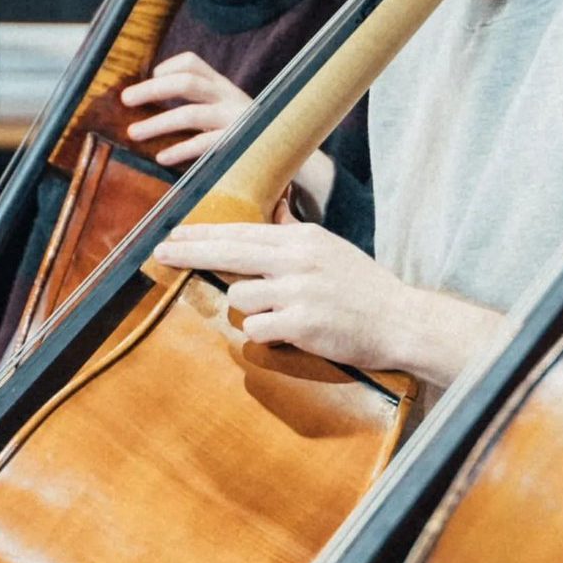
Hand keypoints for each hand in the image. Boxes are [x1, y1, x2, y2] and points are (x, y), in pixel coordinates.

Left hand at [118, 54, 254, 170]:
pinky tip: (161, 157)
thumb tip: (156, 100)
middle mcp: (229, 98)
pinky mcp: (238, 145)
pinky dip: (179, 151)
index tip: (151, 77)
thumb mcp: (228, 111)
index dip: (169, 67)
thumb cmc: (249, 134)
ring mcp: (235, 121)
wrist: (290, 156)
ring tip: (133, 133)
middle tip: (125, 100)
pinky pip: (203, 145)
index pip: (193, 63)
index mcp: (223, 87)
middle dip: (152, 90)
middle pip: (187, 82)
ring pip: (191, 114)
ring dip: (158, 123)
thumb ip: (202, 104)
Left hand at [153, 218, 489, 383]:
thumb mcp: (329, 252)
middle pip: (228, 252)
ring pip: (239, 297)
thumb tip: (264, 228)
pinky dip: (265, 334)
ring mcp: (298, 291)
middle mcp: (297, 259)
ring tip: (281, 315)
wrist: (402, 321)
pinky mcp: (301, 323)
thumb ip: (293, 240)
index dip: (202, 234)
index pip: (240, 231)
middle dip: (189, 252)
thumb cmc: (365, 291)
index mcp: (303, 238)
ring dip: (250, 310)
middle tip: (160, 253)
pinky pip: (256, 329)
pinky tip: (290, 333)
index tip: (173, 235)